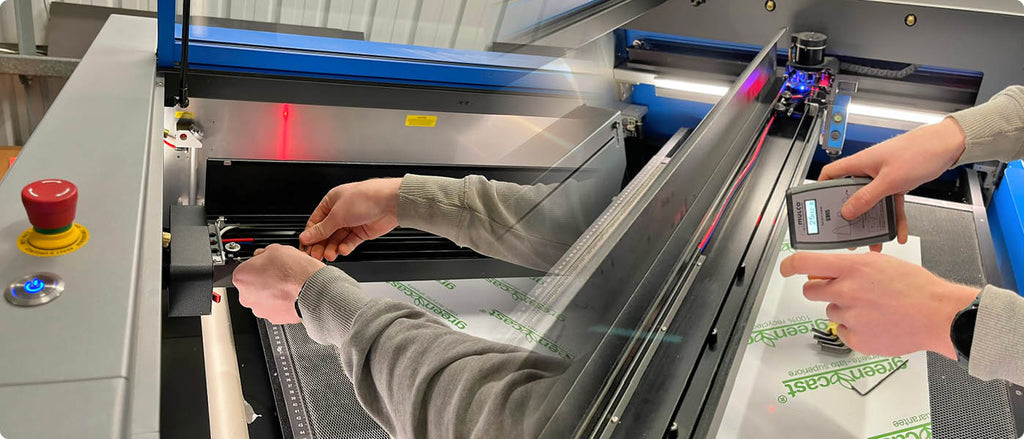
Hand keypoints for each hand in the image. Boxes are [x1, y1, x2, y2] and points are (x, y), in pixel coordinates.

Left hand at [233, 244, 324, 323]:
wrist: (312, 290)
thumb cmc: (295, 272)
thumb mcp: (276, 249)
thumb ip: (264, 253)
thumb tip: (264, 255)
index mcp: (242, 277)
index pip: (245, 268)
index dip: (258, 265)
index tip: (266, 265)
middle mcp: (246, 296)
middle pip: (252, 286)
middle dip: (263, 280)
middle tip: (278, 274)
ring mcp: (259, 309)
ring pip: (263, 299)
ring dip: (272, 292)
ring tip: (287, 284)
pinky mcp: (273, 318)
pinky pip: (275, 308)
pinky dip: (281, 302)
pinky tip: (291, 294)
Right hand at [300, 178, 402, 260]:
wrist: (390, 202)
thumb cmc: (366, 198)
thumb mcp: (337, 215)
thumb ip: (322, 229)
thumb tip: (306, 236)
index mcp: (332, 201)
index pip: (315, 221)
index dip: (310, 235)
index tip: (305, 247)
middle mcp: (341, 211)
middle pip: (326, 232)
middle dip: (321, 244)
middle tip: (316, 255)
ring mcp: (352, 221)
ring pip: (338, 238)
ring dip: (332, 247)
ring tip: (330, 255)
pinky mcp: (363, 231)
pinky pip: (350, 241)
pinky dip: (346, 247)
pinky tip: (343, 250)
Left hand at [780, 251, 978, 358]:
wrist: (938, 314)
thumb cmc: (916, 287)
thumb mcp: (881, 263)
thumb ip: (851, 266)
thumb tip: (828, 270)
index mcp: (852, 268)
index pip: (805, 262)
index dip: (789, 265)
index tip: (785, 268)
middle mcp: (846, 291)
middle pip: (811, 290)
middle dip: (820, 289)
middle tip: (841, 291)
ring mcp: (849, 316)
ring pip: (830, 311)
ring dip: (844, 310)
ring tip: (873, 308)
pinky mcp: (856, 338)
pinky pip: (842, 331)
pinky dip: (854, 329)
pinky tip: (875, 323)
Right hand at [818, 117, 965, 250]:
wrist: (946, 145)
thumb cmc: (919, 151)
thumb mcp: (889, 180)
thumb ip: (867, 197)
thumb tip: (848, 210)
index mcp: (859, 163)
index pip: (830, 175)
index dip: (821, 189)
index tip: (818, 206)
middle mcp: (868, 170)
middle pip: (850, 194)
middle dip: (849, 214)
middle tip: (847, 229)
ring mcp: (882, 177)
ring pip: (871, 203)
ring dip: (873, 221)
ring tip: (873, 239)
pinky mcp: (896, 183)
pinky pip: (890, 205)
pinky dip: (893, 218)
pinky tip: (897, 232)